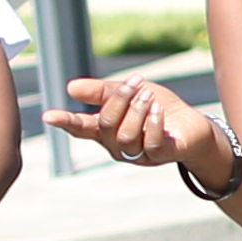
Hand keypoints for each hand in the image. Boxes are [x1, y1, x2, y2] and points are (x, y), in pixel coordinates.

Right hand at [58, 72, 219, 177]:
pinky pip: (150, 144)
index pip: (82, 128)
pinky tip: (158, 111)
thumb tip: (70, 88)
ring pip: (125, 136)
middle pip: (106, 126)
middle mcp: (118, 146)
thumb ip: (103, 92)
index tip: (48, 115)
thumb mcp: (131, 93)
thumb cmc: (158, 110)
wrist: (193, 127)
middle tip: (135, 83)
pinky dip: (152, 124)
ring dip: (137, 111)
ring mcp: (138, 155)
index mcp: (107, 130)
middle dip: (119, 100)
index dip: (66, 122)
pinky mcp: (160, 157)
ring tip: (148, 96)